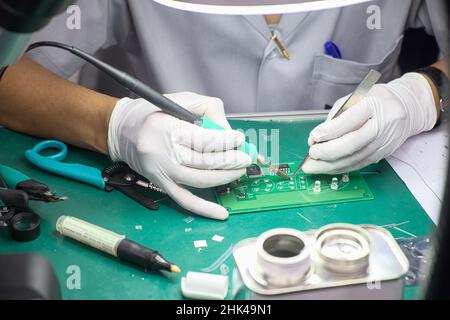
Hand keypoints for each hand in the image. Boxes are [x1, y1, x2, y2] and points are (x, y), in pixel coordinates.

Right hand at [107, 92, 251, 219]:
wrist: (122, 130)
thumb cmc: (154, 113)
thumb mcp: (181, 100)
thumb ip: (208, 112)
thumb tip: (229, 133)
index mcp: (165, 128)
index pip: (202, 140)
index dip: (225, 141)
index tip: (239, 139)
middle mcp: (161, 153)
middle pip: (204, 162)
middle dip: (230, 160)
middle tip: (246, 157)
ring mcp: (161, 173)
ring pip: (199, 181)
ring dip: (224, 177)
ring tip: (240, 170)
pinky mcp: (161, 185)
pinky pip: (185, 200)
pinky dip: (204, 209)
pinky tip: (221, 213)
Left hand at [303, 73, 437, 173]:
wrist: (406, 107)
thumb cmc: (376, 100)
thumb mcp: (356, 97)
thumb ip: (337, 115)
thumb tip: (317, 137)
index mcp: (374, 105)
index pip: (349, 121)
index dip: (329, 131)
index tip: (313, 137)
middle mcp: (382, 125)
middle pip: (353, 143)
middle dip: (328, 152)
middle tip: (312, 153)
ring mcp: (384, 142)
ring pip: (355, 158)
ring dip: (330, 165)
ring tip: (312, 166)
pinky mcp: (383, 154)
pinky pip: (359, 164)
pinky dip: (341, 168)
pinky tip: (326, 169)